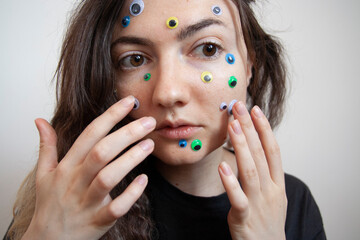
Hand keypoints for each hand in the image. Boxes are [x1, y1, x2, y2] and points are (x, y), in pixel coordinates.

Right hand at [23, 96, 155, 239]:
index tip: (130, 102)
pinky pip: (116, 208)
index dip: (110, 116)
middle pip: (102, 152)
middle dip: (127, 134)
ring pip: (109, 177)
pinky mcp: (98, 221)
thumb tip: (40, 121)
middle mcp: (76, 181)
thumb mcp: (43, 174)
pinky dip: (131, 194)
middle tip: (149, 122)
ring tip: (150, 144)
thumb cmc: (49, 204)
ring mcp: (87, 202)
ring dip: (131, 159)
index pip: (90, 134)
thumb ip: (46, 146)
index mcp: (66, 167)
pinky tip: (144, 180)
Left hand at [218, 102, 286, 239]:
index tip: (255, 109)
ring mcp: (258, 203)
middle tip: (239, 107)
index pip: (272, 150)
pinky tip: (222, 166)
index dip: (264, 128)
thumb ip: (264, 172)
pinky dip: (230, 181)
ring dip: (241, 146)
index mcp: (278, 183)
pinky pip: (237, 197)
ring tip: (232, 125)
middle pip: (260, 154)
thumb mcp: (272, 194)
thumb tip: (252, 147)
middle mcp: (270, 190)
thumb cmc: (267, 219)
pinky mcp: (244, 217)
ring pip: (250, 170)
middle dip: (250, 128)